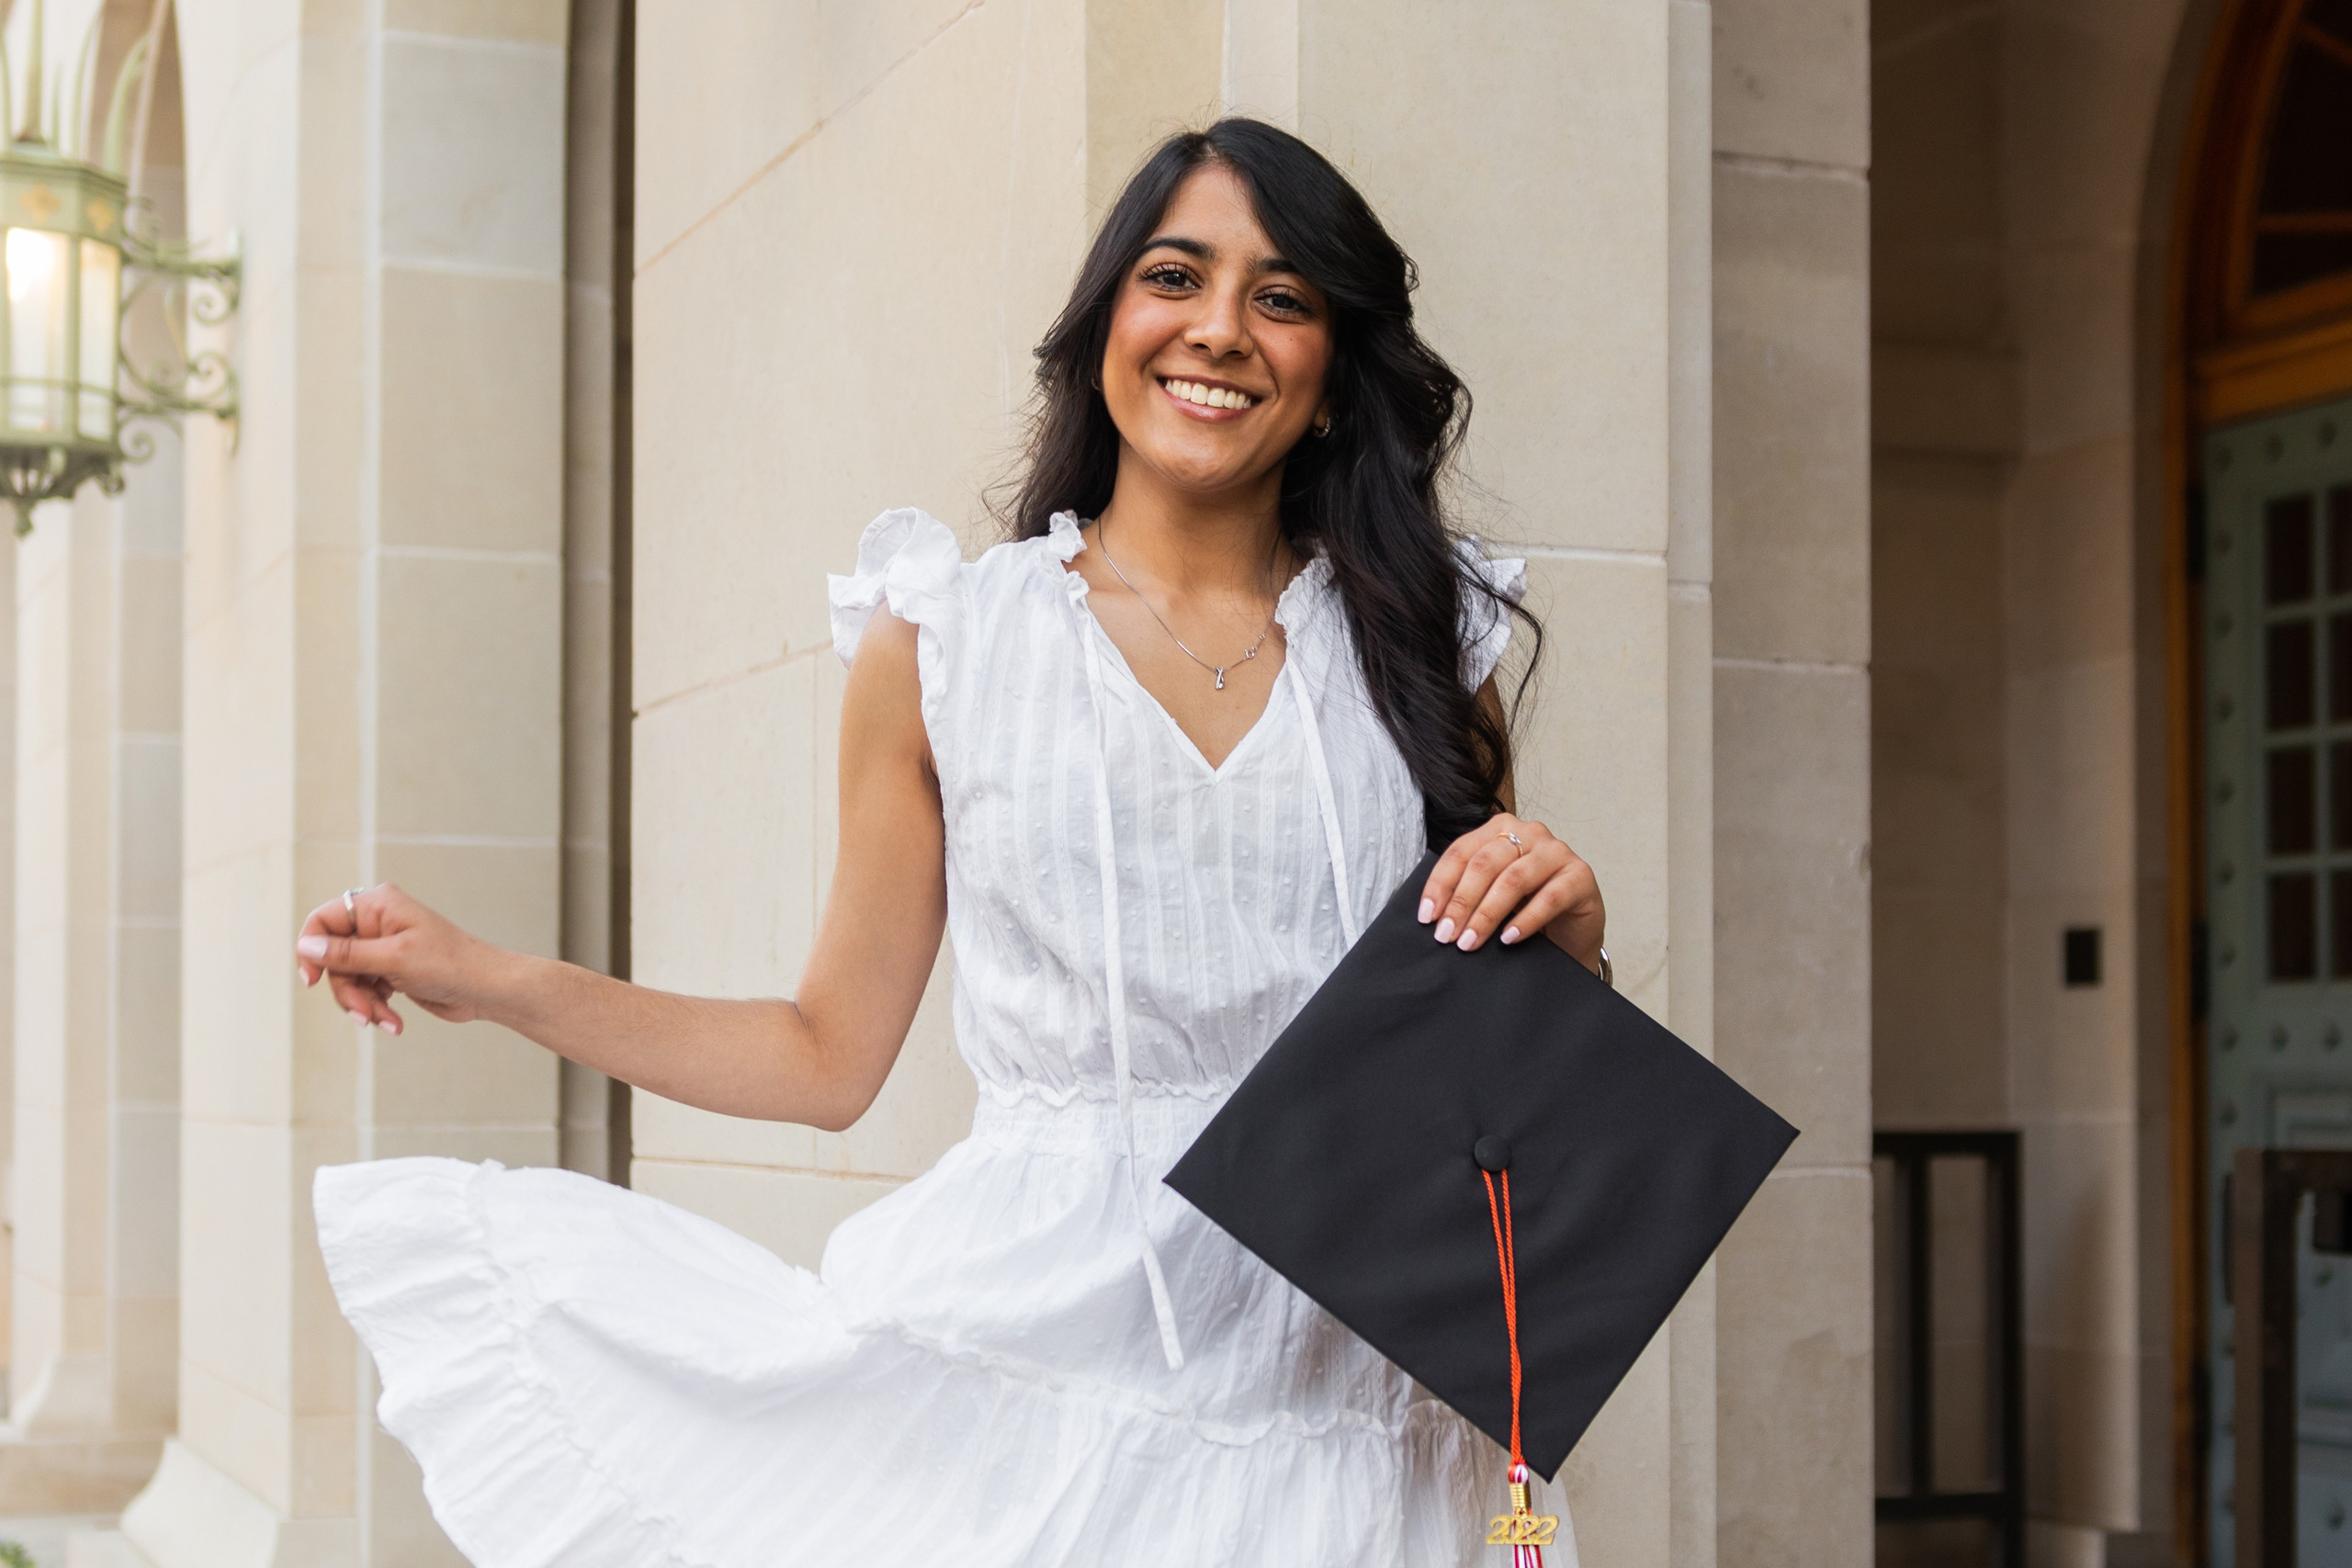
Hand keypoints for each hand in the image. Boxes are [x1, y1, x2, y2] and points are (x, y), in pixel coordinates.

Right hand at [295, 884, 501, 1034]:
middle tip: (364, 1013)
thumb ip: (347, 954)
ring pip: (349, 979)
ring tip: (386, 1022)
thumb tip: (305, 945)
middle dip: (347, 990)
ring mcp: (385, 947)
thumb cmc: (449, 965)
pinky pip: (366, 990)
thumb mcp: (393, 959)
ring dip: (364, 1004)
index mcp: (378, 905)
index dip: (311, 949)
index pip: (323, 921)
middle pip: (334, 958)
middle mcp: (378, 922)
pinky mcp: (392, 971)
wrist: (486, 990)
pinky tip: (395, 1024)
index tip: (312, 980)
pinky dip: (376, 1008)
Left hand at [1419, 813, 1605, 971]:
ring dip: (1487, 914)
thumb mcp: (1491, 895)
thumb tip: (1433, 916)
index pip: (1461, 851)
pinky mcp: (1580, 875)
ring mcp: (1556, 851)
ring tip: (1470, 941)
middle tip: (1447, 935)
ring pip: (1513, 879)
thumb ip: (1468, 892)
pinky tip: (1508, 939)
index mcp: (1500, 829)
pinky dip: (1525, 921)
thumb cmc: (1527, 907)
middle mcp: (1529, 833)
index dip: (1440, 884)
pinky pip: (1549, 898)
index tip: (1426, 917)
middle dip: (1461, 903)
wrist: (1572, 930)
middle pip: (1485, 864)